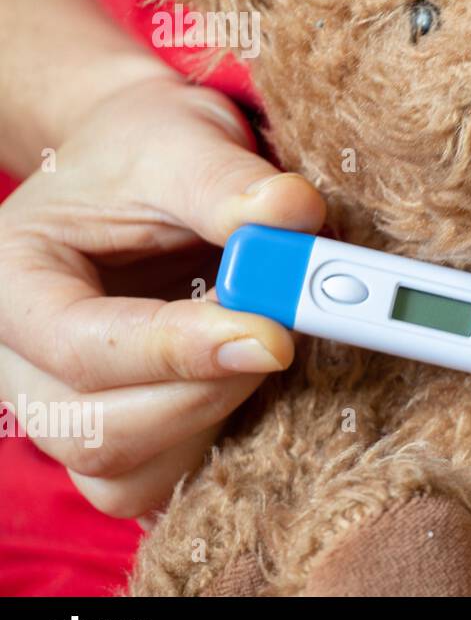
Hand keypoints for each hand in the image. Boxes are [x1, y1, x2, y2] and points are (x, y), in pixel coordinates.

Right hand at [0, 75, 324, 518]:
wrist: (143, 169)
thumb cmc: (144, 154)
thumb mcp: (180, 141)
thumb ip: (227, 180)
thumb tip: (293, 214)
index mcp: (13, 284)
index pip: (81, 347)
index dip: (180, 351)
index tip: (273, 335)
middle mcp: (23, 363)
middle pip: (98, 431)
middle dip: (207, 391)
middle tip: (283, 334)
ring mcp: (67, 409)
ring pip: (128, 472)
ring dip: (216, 420)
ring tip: (264, 341)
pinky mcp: (123, 433)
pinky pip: (160, 479)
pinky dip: (216, 439)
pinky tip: (251, 373)